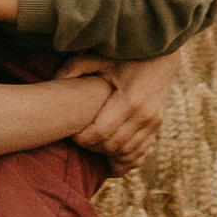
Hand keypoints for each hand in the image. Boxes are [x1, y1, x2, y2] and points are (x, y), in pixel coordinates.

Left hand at [71, 50, 180, 171]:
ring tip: (92, 147)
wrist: (162, 55)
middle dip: (93, 148)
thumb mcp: (101, 58)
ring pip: (127, 154)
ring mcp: (154, 123)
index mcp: (130, 100)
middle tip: (80, 141)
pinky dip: (125, 160)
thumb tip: (54, 79)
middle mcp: (145, 115)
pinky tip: (111, 160)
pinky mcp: (157, 127)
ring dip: (108, 156)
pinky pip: (141, 153)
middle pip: (113, 146)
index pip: (102, 133)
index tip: (73, 135)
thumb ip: (76, 67)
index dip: (84, 139)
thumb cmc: (127, 56)